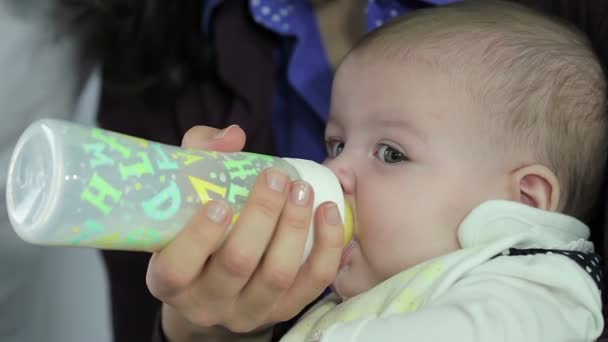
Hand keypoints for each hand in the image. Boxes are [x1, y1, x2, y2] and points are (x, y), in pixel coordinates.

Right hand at [146, 125, 344, 340]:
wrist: (214, 283)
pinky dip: (326, 247)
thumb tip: (233, 136)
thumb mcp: (184, 196)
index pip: (177, 269)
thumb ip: (199, 157)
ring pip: (277, 276)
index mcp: (170, 280)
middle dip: (261, 217)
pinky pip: (312, 284)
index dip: (199, 237)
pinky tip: (329, 212)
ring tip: (303, 191)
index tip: (219, 202)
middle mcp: (206, 304)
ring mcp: (247, 312)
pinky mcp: (284, 311)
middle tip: (277, 179)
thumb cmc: (196, 229)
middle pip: (237, 265)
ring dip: (294, 228)